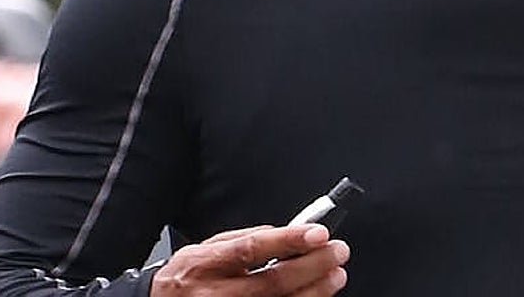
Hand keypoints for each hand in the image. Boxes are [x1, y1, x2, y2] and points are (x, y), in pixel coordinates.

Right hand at [151, 223, 349, 295]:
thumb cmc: (186, 277)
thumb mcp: (205, 248)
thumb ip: (241, 240)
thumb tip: (282, 232)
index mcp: (207, 263)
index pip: (252, 249)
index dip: (289, 240)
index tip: (318, 233)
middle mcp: (215, 293)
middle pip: (272, 282)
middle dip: (312, 266)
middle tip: (337, 253)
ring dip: (314, 292)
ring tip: (334, 276)